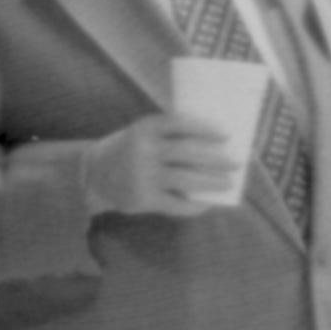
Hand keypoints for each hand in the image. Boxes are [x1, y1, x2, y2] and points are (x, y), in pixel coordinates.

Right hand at [87, 112, 241, 215]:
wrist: (93, 174)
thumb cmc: (129, 149)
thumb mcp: (142, 133)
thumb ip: (169, 134)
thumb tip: (216, 143)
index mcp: (145, 128)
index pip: (179, 124)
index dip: (205, 128)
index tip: (227, 134)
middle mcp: (143, 151)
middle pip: (188, 153)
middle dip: (216, 159)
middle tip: (237, 162)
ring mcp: (143, 176)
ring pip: (186, 180)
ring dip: (212, 182)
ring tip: (228, 182)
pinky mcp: (143, 199)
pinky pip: (176, 204)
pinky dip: (194, 205)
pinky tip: (207, 203)